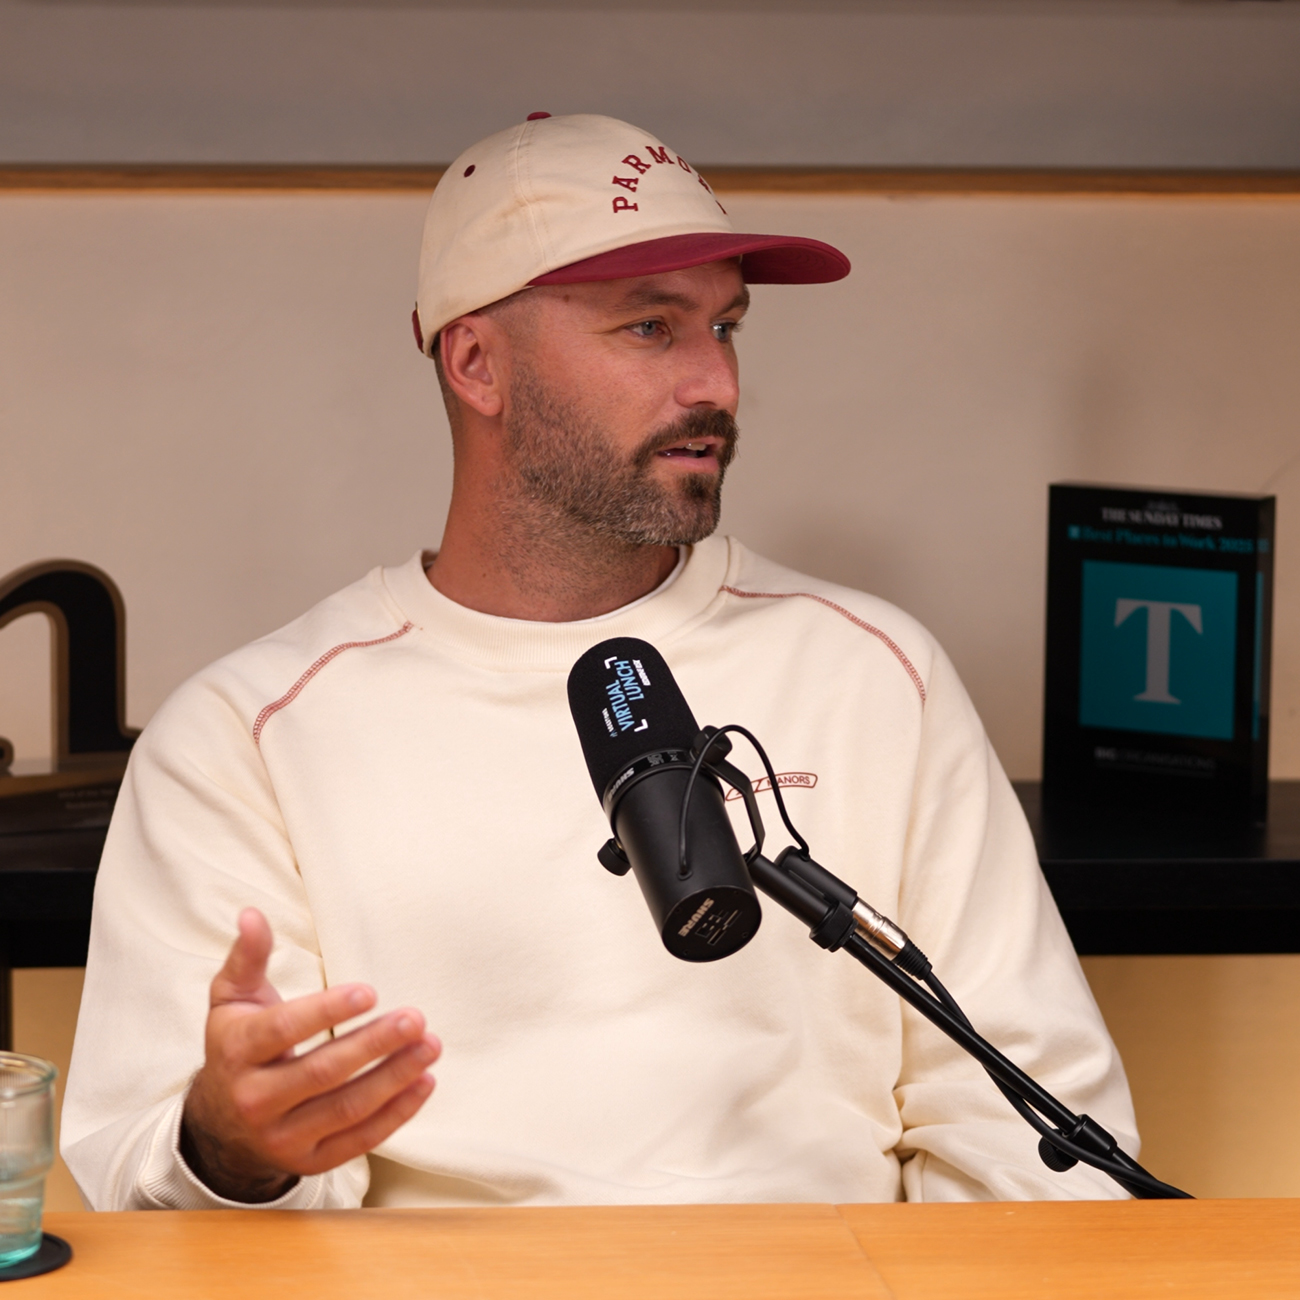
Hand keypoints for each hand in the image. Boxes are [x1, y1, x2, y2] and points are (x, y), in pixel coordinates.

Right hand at [180, 907, 439, 1202]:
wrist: (218, 1124)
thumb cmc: (237, 1046)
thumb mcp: (231, 1000)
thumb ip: (247, 957)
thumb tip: (253, 914)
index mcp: (237, 1051)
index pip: (284, 1030)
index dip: (328, 1011)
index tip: (371, 991)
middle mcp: (255, 1099)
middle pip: (323, 1072)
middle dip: (375, 1043)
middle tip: (416, 1018)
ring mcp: (282, 1137)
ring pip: (346, 1108)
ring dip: (394, 1077)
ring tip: (430, 1045)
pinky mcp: (309, 1161)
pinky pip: (359, 1140)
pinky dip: (397, 1114)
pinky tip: (425, 1082)